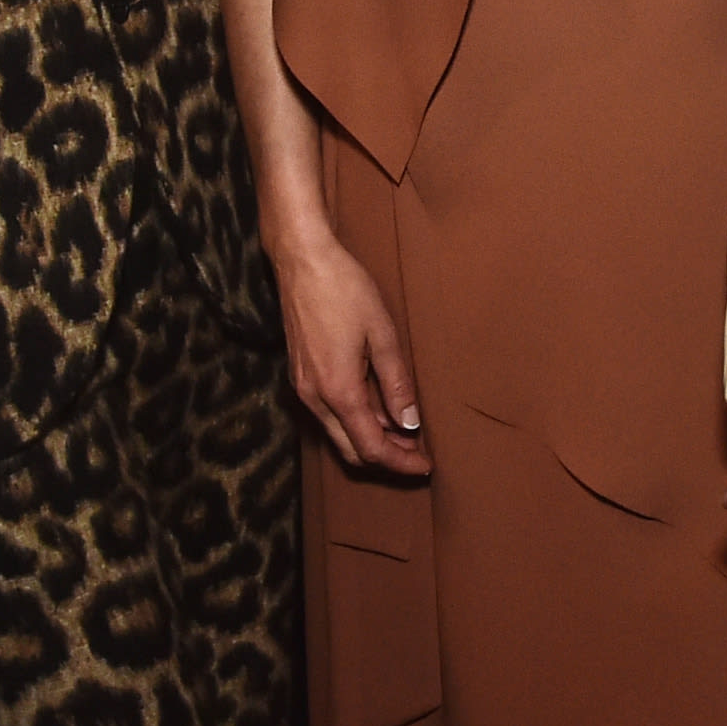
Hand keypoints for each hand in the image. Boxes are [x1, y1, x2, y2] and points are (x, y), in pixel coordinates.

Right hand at [269, 229, 429, 475]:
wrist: (302, 259)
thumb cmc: (344, 288)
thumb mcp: (382, 333)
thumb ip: (397, 383)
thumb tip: (410, 423)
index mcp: (338, 390)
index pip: (371, 447)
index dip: (401, 462)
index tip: (426, 465)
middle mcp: (315, 397)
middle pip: (351, 451)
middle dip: (387, 458)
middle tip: (419, 454)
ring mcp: (303, 387)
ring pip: (338, 435)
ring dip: (371, 439)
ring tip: (405, 432)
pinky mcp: (300, 375)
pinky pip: (329, 414)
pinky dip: (355, 421)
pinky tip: (379, 408)